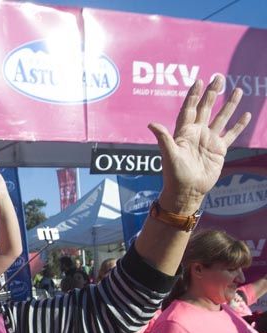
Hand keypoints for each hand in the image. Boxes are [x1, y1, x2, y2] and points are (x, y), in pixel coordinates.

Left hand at [149, 75, 250, 213]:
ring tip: (237, 89)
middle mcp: (197, 133)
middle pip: (206, 108)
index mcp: (184, 132)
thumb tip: (151, 124)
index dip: (193, 95)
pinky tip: (246, 114)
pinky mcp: (219, 149)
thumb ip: (163, 139)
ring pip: (221, 118)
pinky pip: (232, 134)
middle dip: (212, 93)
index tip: (199, 81)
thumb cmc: (175, 175)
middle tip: (219, 77)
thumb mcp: (169, 155)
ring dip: (229, 105)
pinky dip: (239, 125)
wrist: (187, 191)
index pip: (189, 109)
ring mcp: (209, 140)